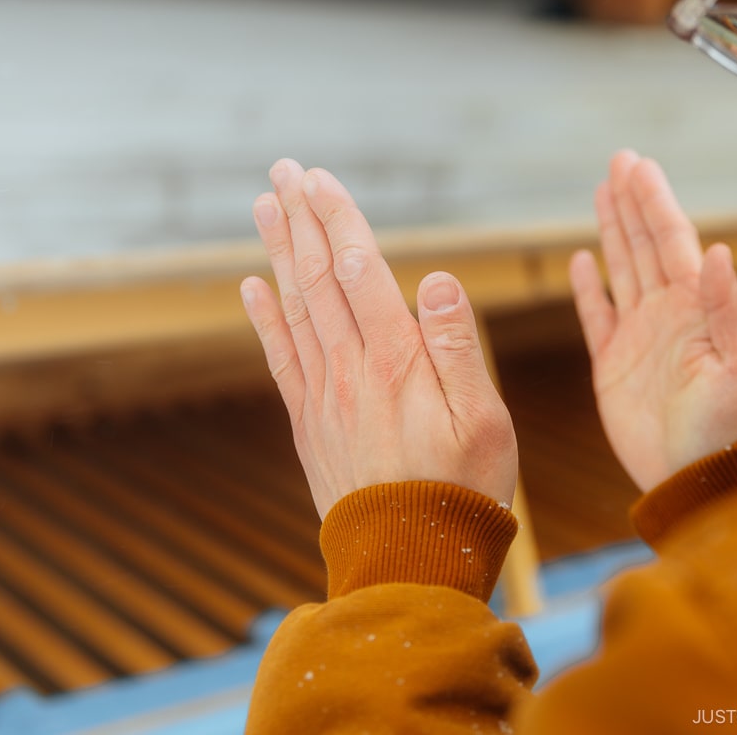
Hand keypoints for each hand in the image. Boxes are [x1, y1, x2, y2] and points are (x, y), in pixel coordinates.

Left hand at [241, 159, 518, 519]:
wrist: (407, 563)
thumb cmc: (461, 490)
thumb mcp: (483, 419)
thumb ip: (458, 347)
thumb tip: (437, 281)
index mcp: (396, 361)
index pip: (359, 271)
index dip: (339, 220)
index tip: (320, 178)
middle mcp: (350, 369)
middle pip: (317, 278)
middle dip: (301, 219)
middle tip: (283, 171)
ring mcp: (322, 396)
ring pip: (294, 309)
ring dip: (278, 254)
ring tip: (266, 208)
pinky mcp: (309, 423)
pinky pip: (280, 358)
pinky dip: (264, 318)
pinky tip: (252, 287)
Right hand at [569, 151, 736, 491]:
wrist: (691, 478)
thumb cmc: (725, 429)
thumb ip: (730, 310)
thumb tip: (717, 250)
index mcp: (695, 307)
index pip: (672, 241)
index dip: (653, 202)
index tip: (637, 166)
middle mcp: (666, 313)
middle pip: (645, 244)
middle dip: (632, 201)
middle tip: (619, 162)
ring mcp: (637, 336)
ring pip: (621, 269)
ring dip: (612, 230)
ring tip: (603, 192)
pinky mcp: (611, 363)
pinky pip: (595, 315)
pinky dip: (587, 287)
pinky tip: (582, 260)